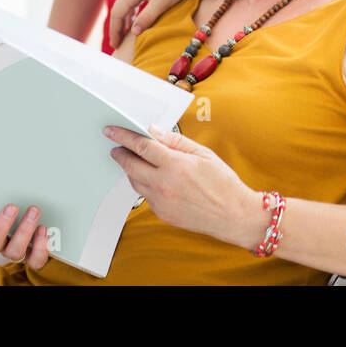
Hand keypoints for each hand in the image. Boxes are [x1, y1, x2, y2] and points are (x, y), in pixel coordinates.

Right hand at [0, 204, 50, 269]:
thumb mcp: (4, 209)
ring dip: (24, 231)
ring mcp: (17, 252)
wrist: (44, 227)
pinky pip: (35, 260)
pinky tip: (43, 230)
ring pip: (15, 252)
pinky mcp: (34, 258)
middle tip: (12, 207)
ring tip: (33, 212)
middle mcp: (1, 245)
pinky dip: (40, 246)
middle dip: (2, 226)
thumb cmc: (20, 218)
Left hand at [104, 124, 266, 249]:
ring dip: (130, 169)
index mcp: (174, 165)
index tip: (112, 131)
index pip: (141, 146)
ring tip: (133, 160)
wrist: (233, 215)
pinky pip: (145, 195)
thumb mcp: (202, 153)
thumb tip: (155, 132)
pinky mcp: (162, 214)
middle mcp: (163, 184)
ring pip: (135, 181)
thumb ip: (176, 141)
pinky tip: (150, 178)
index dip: (124, 136)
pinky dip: (144, 184)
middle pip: (131, 164)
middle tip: (115, 147)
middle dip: (120, 153)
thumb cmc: (222, 183)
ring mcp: (161, 201)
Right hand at [107, 0, 193, 48]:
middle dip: (116, 28)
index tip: (115, 45)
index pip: (117, 14)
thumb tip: (134, 33)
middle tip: (115, 45)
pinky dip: (128, 16)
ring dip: (121, 22)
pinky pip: (129, 4)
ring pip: (122, 7)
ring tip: (121, 38)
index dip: (115, 31)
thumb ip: (147, 18)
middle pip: (117, 10)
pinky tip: (131, 24)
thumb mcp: (161, 4)